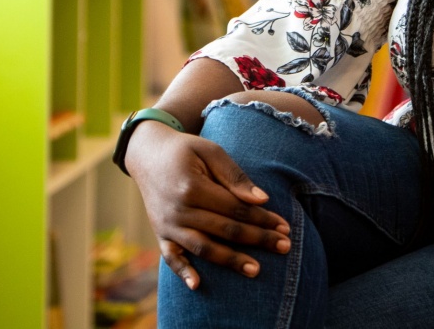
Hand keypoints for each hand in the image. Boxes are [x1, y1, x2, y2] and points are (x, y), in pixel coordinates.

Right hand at [126, 120, 290, 289]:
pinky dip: (182, 272)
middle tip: (284, 246)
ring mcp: (168, 224)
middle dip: (257, 239)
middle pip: (225, 230)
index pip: (235, 208)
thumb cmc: (185, 149)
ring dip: (231, 260)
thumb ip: (234, 176)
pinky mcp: (160, 233)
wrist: (148, 153)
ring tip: (256, 270)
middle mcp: (179, 210)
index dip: (261, 219)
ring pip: (203, 248)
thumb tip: (262, 200)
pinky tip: (197, 285)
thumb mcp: (210, 151)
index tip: (284, 226)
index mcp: (192, 187)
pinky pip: (170, 257)